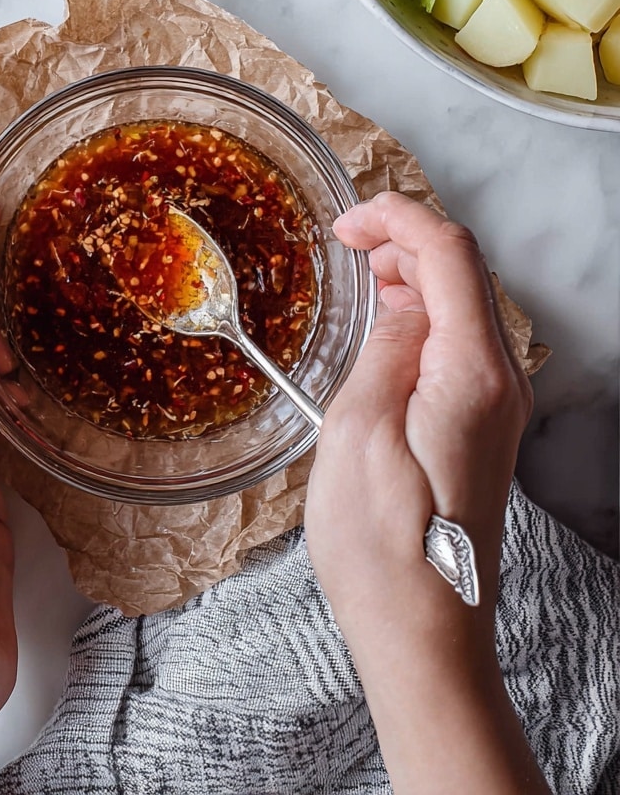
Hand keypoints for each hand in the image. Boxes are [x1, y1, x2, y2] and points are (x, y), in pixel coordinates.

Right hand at [305, 191, 548, 793]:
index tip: (346, 225)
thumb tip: (401, 306)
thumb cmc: (382, 545)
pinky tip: (387, 325)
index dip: (396, 219)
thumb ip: (386, 349)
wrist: (423, 629)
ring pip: (465, 305)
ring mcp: (498, 404)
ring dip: (416, 274)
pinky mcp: (484, 425)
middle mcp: (501, 381)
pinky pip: (461, 343)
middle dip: (406, 239)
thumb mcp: (357, 430)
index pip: (450, 254)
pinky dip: (424, 314)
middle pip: (466, 272)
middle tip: (347, 246)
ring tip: (362, 275)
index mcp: (471, 372)